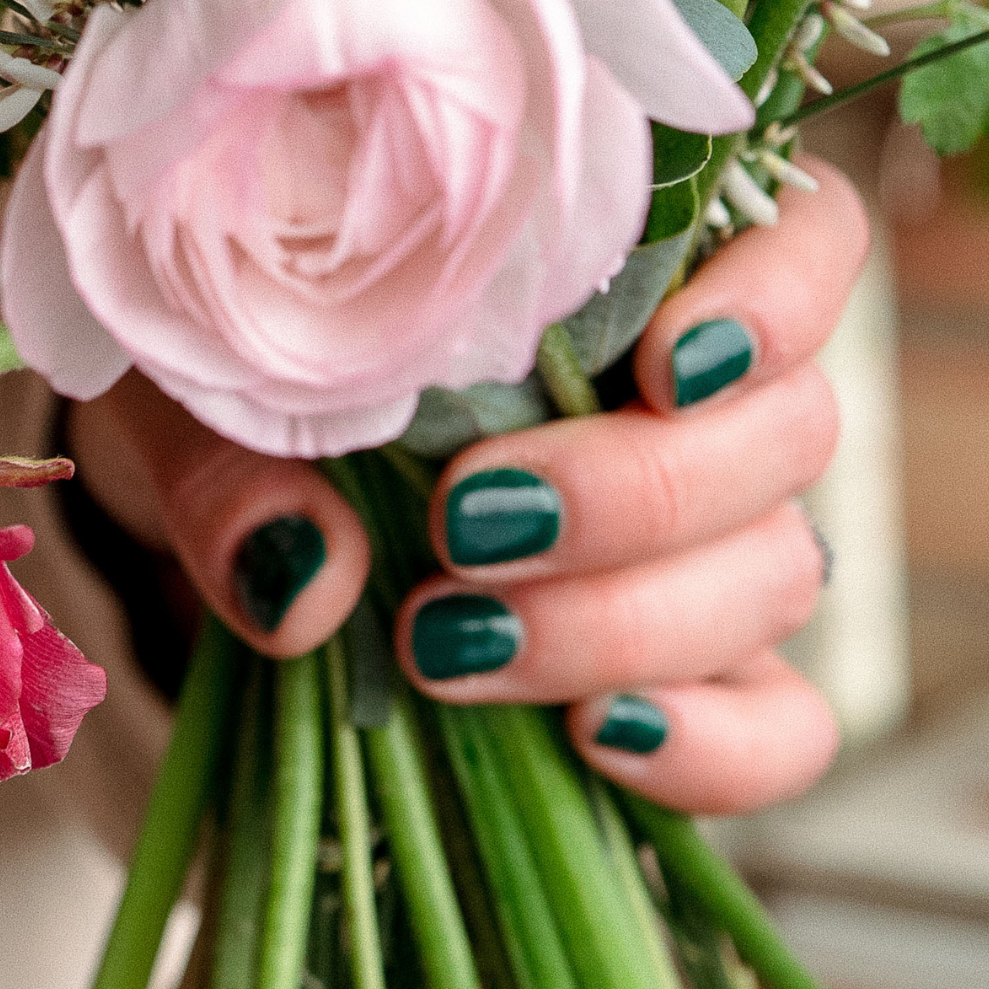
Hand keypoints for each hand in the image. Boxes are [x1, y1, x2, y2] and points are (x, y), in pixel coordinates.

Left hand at [69, 163, 867, 817]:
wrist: (184, 467)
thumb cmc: (217, 365)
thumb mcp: (190, 375)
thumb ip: (236, 459)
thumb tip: (306, 582)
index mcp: (620, 255)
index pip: (805, 241)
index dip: (777, 299)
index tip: (660, 360)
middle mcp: (695, 392)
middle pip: (789, 433)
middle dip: (639, 495)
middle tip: (467, 524)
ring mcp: (703, 538)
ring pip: (778, 575)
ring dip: (627, 622)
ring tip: (446, 642)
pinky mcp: (681, 669)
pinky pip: (779, 725)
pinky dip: (714, 748)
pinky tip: (596, 739)